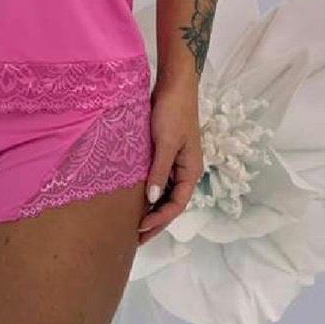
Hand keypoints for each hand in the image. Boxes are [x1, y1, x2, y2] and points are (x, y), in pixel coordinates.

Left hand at [137, 79, 202, 246]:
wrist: (174, 83)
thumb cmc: (173, 111)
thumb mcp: (166, 143)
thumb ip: (159, 172)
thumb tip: (152, 201)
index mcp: (191, 170)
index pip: (177, 205)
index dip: (160, 220)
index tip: (139, 230)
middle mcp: (185, 170)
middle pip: (171, 203)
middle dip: (155, 221)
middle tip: (135, 239)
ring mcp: (176, 161)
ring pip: (164, 193)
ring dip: (151, 209)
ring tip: (133, 224)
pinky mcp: (165, 152)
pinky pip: (158, 179)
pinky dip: (148, 191)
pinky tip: (135, 198)